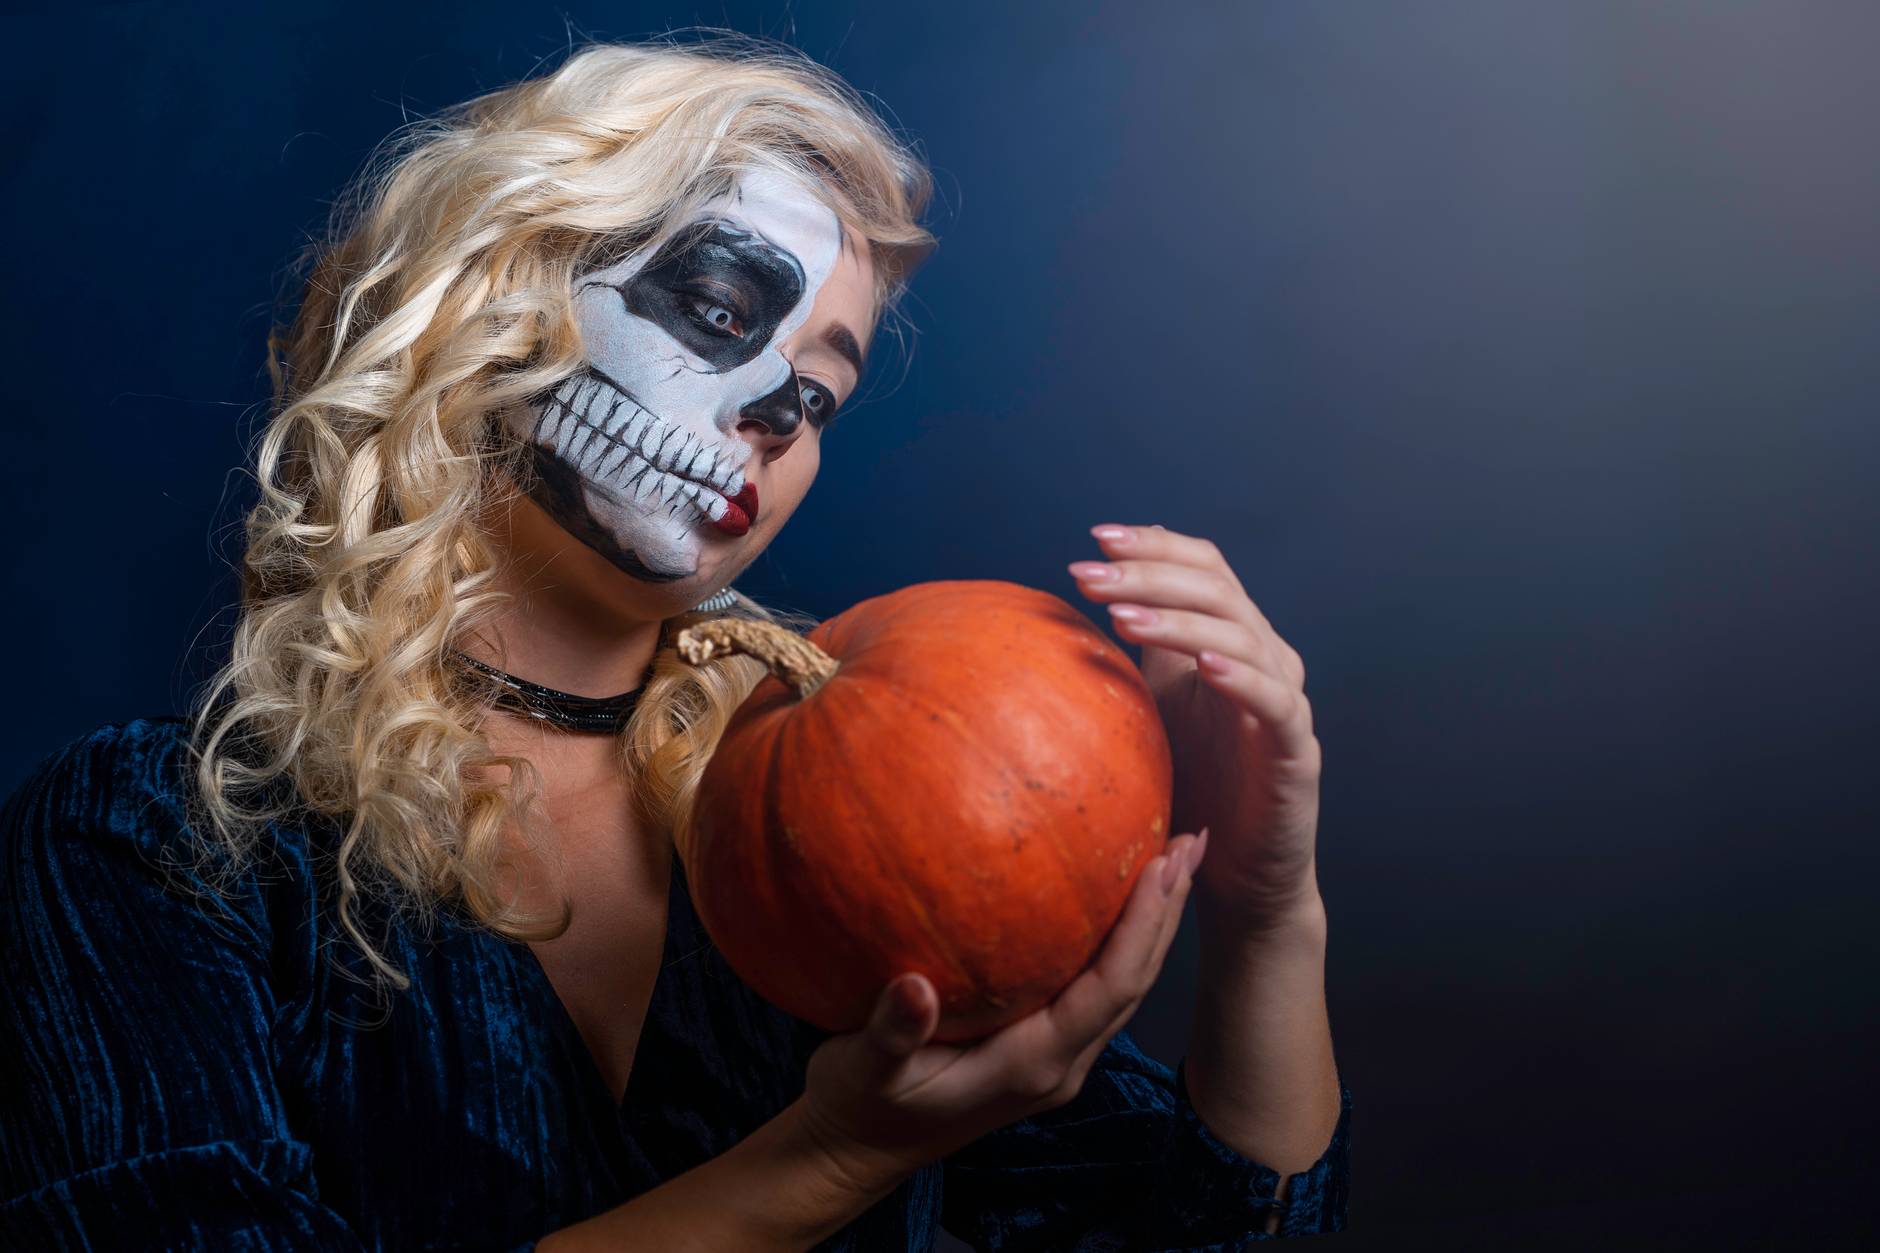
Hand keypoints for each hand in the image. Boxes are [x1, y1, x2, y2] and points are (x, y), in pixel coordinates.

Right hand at [798, 829, 1207, 1181]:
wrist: (859, 1150)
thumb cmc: (860, 1107)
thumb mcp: (863, 1070)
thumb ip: (892, 1033)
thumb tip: (913, 988)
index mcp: (1032, 1065)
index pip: (1110, 989)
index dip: (1141, 927)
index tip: (1161, 866)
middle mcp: (1060, 1063)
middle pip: (1136, 981)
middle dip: (1167, 911)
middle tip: (1191, 840)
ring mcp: (1057, 1057)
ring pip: (1124, 984)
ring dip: (1153, 922)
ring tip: (1173, 857)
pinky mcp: (1043, 1046)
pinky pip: (1099, 987)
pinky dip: (1121, 938)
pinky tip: (1114, 896)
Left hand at [1070, 524, 1322, 929]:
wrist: (1239, 872)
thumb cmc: (1193, 785)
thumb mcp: (1153, 706)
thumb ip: (1136, 651)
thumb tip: (1078, 597)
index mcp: (1232, 637)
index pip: (1203, 567)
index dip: (1155, 546)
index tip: (1094, 539)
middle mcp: (1266, 656)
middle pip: (1216, 589)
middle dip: (1148, 575)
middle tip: (1087, 574)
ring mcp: (1286, 700)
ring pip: (1241, 635)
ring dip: (1178, 620)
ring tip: (1123, 617)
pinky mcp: (1296, 749)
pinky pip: (1274, 701)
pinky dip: (1241, 677)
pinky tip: (1202, 665)